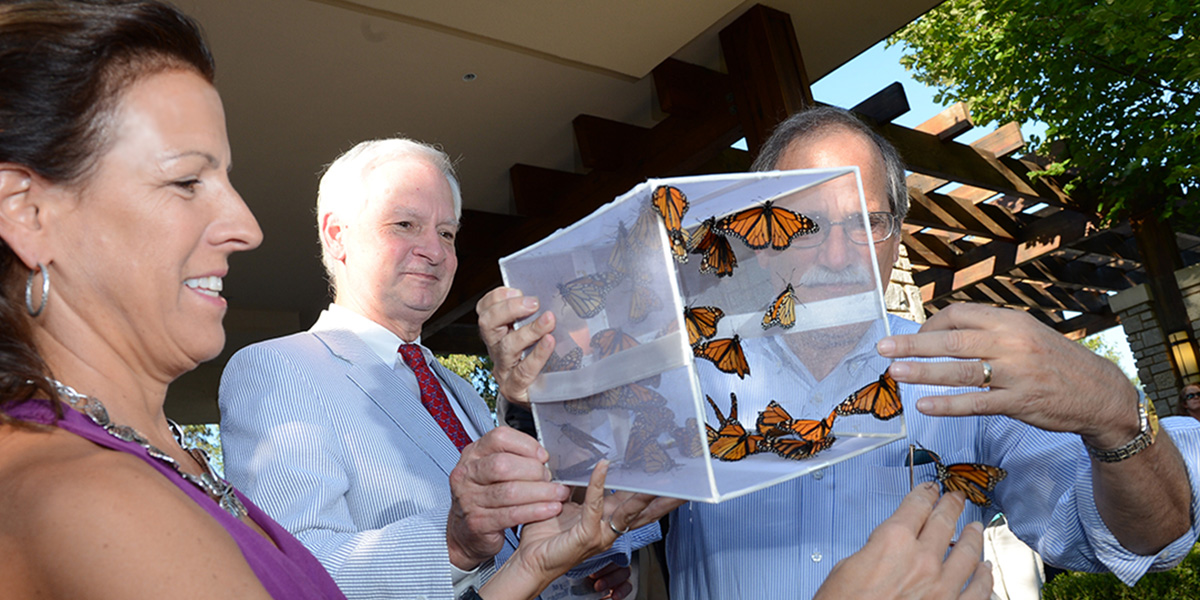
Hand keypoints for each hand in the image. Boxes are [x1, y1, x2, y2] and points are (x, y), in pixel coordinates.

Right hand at [447, 427, 569, 569]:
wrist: (466, 532)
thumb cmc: (486, 496)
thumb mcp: (493, 470)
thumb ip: (515, 458)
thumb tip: (545, 456)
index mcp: (473, 454)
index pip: (499, 438)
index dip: (526, 445)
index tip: (543, 456)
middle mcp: (467, 474)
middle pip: (503, 464)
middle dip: (534, 471)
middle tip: (549, 478)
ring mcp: (469, 499)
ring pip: (510, 491)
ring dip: (541, 492)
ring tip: (557, 494)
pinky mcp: (477, 523)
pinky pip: (512, 514)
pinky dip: (535, 511)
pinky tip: (549, 509)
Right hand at [477, 287, 556, 405]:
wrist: (544, 399)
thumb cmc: (544, 361)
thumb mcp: (538, 334)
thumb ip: (540, 317)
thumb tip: (559, 295)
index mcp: (498, 332)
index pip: (485, 309)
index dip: (497, 297)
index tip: (518, 290)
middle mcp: (496, 349)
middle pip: (487, 324)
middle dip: (509, 309)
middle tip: (533, 303)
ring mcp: (504, 370)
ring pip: (506, 346)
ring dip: (528, 331)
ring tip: (548, 321)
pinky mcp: (515, 389)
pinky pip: (523, 371)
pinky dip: (537, 355)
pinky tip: (549, 343)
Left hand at [482, 461, 683, 599]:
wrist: (531, 559)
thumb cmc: (547, 534)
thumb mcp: (567, 500)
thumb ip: (579, 482)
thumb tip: (582, 456)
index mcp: (609, 518)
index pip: (637, 501)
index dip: (654, 489)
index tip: (667, 472)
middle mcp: (610, 527)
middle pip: (646, 510)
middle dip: (666, 496)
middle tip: (683, 481)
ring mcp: (602, 533)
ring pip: (630, 509)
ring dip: (645, 492)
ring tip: (658, 476)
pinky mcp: (587, 534)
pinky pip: (595, 504)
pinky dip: (599, 484)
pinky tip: (603, 467)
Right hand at [814, 483, 991, 599]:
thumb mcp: (847, 568)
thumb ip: (874, 552)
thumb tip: (885, 550)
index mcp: (893, 542)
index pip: (916, 506)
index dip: (925, 493)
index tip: (930, 489)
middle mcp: (922, 560)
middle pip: (944, 522)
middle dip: (951, 506)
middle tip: (956, 498)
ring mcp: (943, 588)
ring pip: (968, 553)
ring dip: (973, 537)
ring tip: (975, 529)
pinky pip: (979, 591)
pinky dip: (985, 578)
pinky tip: (986, 570)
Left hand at [878, 303, 1139, 447]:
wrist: (1100, 393)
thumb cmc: (1055, 362)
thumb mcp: (1026, 333)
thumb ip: (990, 330)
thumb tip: (945, 330)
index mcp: (1010, 321)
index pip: (958, 314)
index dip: (930, 325)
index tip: (914, 338)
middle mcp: (1011, 343)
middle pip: (952, 340)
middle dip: (913, 344)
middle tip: (883, 348)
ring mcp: (1015, 373)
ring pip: (959, 371)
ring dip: (923, 372)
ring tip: (895, 373)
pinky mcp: (1019, 402)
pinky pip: (976, 403)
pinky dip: (948, 404)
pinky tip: (925, 405)